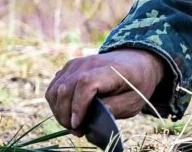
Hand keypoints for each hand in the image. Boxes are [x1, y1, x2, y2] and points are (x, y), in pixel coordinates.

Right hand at [45, 49, 166, 132]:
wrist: (137, 61)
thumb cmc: (137, 83)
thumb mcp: (135, 100)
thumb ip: (115, 108)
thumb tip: (92, 118)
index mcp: (111, 69)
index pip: (86, 83)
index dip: (78, 106)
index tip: (79, 125)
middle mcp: (90, 63)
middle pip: (66, 88)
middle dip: (66, 115)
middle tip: (78, 131)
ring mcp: (77, 64)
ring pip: (55, 90)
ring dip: (59, 112)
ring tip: (74, 125)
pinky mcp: (69, 68)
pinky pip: (54, 87)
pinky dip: (56, 104)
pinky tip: (69, 114)